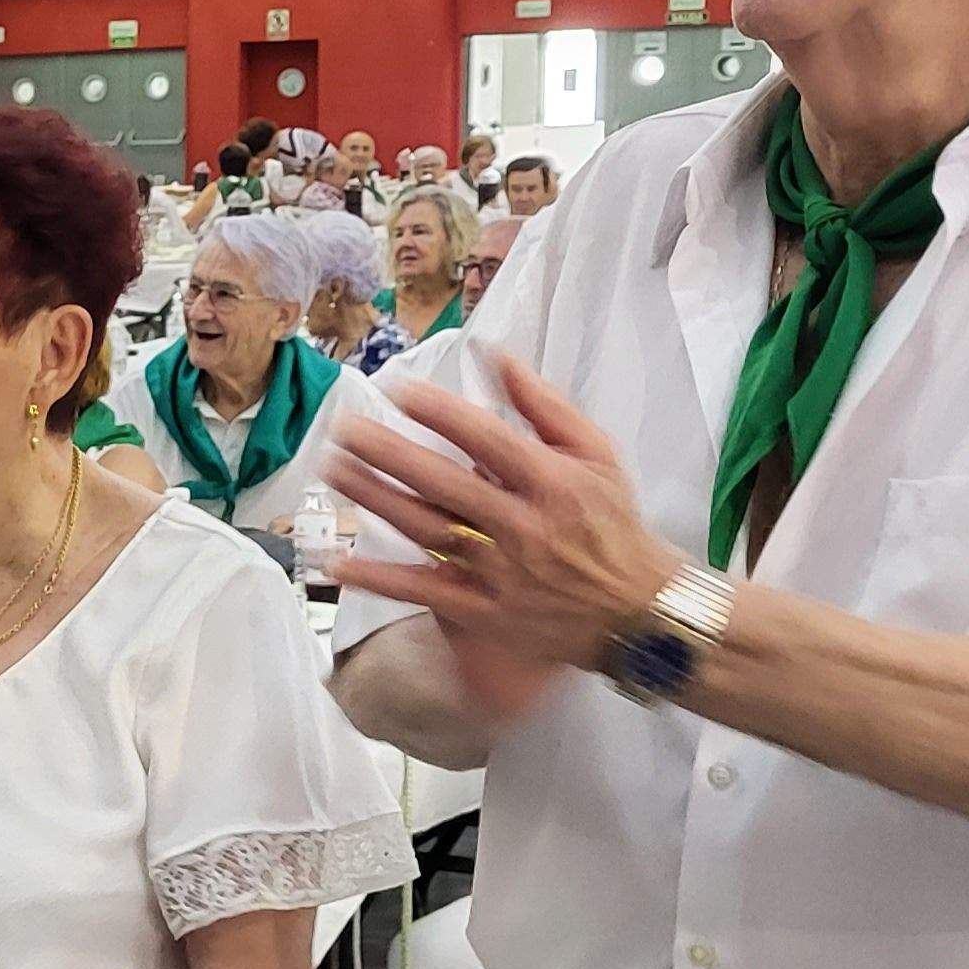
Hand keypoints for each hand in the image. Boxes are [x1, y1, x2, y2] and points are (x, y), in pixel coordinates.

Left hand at [322, 355, 682, 688]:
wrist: (635, 611)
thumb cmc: (610, 522)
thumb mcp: (596, 454)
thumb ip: (545, 406)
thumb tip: (496, 357)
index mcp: (552, 482)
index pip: (488, 440)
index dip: (441, 414)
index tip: (398, 390)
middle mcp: (523, 527)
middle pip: (444, 484)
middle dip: (390, 453)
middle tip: (344, 426)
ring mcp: (500, 572)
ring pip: (426, 530)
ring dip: (375, 500)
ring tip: (333, 469)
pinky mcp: (483, 610)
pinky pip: (424, 591)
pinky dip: (381, 579)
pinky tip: (339, 561)